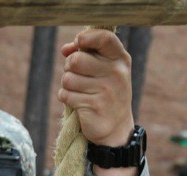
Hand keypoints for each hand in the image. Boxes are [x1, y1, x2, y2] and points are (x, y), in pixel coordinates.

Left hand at [59, 29, 133, 146]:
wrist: (116, 127)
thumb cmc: (106, 92)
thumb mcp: (103, 69)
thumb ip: (86, 53)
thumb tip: (66, 49)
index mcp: (120, 59)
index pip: (104, 37)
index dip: (85, 37)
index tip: (78, 42)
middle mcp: (116, 73)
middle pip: (76, 60)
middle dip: (69, 67)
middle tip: (77, 75)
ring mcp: (105, 90)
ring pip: (67, 78)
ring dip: (67, 85)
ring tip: (80, 91)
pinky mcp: (93, 106)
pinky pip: (65, 94)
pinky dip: (66, 97)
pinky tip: (78, 102)